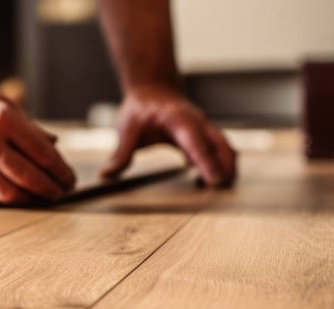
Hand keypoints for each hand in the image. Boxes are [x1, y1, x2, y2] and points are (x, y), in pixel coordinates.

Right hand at [0, 83, 75, 205]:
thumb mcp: (5, 103)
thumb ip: (31, 128)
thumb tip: (55, 148)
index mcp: (1, 119)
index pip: (42, 154)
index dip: (61, 171)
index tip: (69, 179)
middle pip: (27, 178)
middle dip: (49, 190)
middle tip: (60, 193)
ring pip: (7, 194)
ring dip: (29, 200)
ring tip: (40, 198)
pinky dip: (3, 202)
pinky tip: (15, 198)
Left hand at [101, 85, 236, 186]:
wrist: (153, 88)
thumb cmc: (142, 107)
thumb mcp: (128, 127)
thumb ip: (121, 153)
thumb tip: (107, 174)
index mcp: (180, 120)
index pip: (197, 143)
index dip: (207, 162)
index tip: (214, 181)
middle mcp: (198, 124)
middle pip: (222, 147)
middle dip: (226, 169)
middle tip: (219, 195)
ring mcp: (205, 129)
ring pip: (226, 149)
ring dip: (225, 170)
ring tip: (209, 191)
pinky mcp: (205, 137)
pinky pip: (220, 152)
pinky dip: (219, 167)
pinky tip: (202, 184)